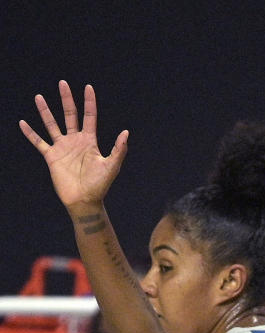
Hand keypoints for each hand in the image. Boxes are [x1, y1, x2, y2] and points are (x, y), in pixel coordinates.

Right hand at [19, 81, 127, 211]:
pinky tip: (22, 123)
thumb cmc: (99, 186)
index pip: (89, 116)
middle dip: (66, 99)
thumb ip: (118, 150)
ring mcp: (62, 148)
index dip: (89, 102)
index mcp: (89, 141)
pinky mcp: (51, 157)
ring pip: (52, 125)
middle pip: (70, 115)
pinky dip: (30, 134)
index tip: (88, 87)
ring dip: (45, 111)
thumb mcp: (111, 166)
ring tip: (38, 97)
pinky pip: (38, 142)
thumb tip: (126, 133)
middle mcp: (75, 141)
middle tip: (63, 83)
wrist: (84, 201)